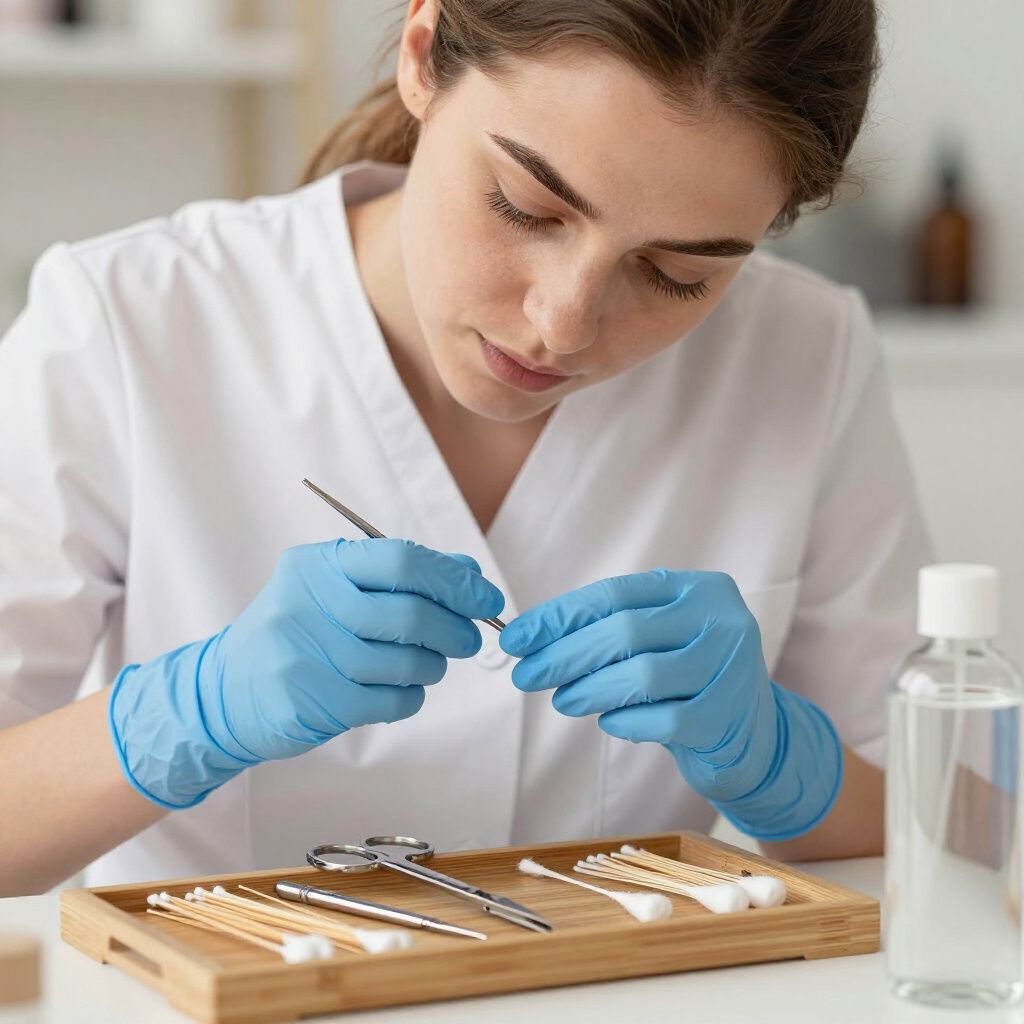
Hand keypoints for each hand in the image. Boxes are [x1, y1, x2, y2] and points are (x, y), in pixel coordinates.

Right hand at [109, 539, 503, 807]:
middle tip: (469, 639)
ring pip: (405, 663)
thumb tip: (471, 575)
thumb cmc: (300, 632)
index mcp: (318, 564)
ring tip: (428, 664)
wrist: (225, 692)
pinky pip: (390, 700)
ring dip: (433, 667)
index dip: (454, 581)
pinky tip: (399, 690)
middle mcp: (307, 603)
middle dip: (455, 630)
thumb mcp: (338, 590)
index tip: (486, 598)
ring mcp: (303, 653)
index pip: (402, 559)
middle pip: (410, 615)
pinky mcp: (308, 701)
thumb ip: (402, 578)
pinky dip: (410, 697)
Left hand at [499, 570, 840, 839]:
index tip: (516, 638)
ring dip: (589, 689)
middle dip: (563, 655)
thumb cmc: (687, 680)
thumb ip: (608, 631)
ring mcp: (730, 667)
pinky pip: (662, 719)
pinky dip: (625, 721)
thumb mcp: (658, 639)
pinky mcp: (727, 716)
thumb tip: (530, 639)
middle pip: (624, 631)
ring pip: (642, 675)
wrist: (754, 736)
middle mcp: (721, 619)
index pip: (614, 594)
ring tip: (563, 702)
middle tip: (525, 676)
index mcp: (697, 588)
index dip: (559, 616)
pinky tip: (608, 723)